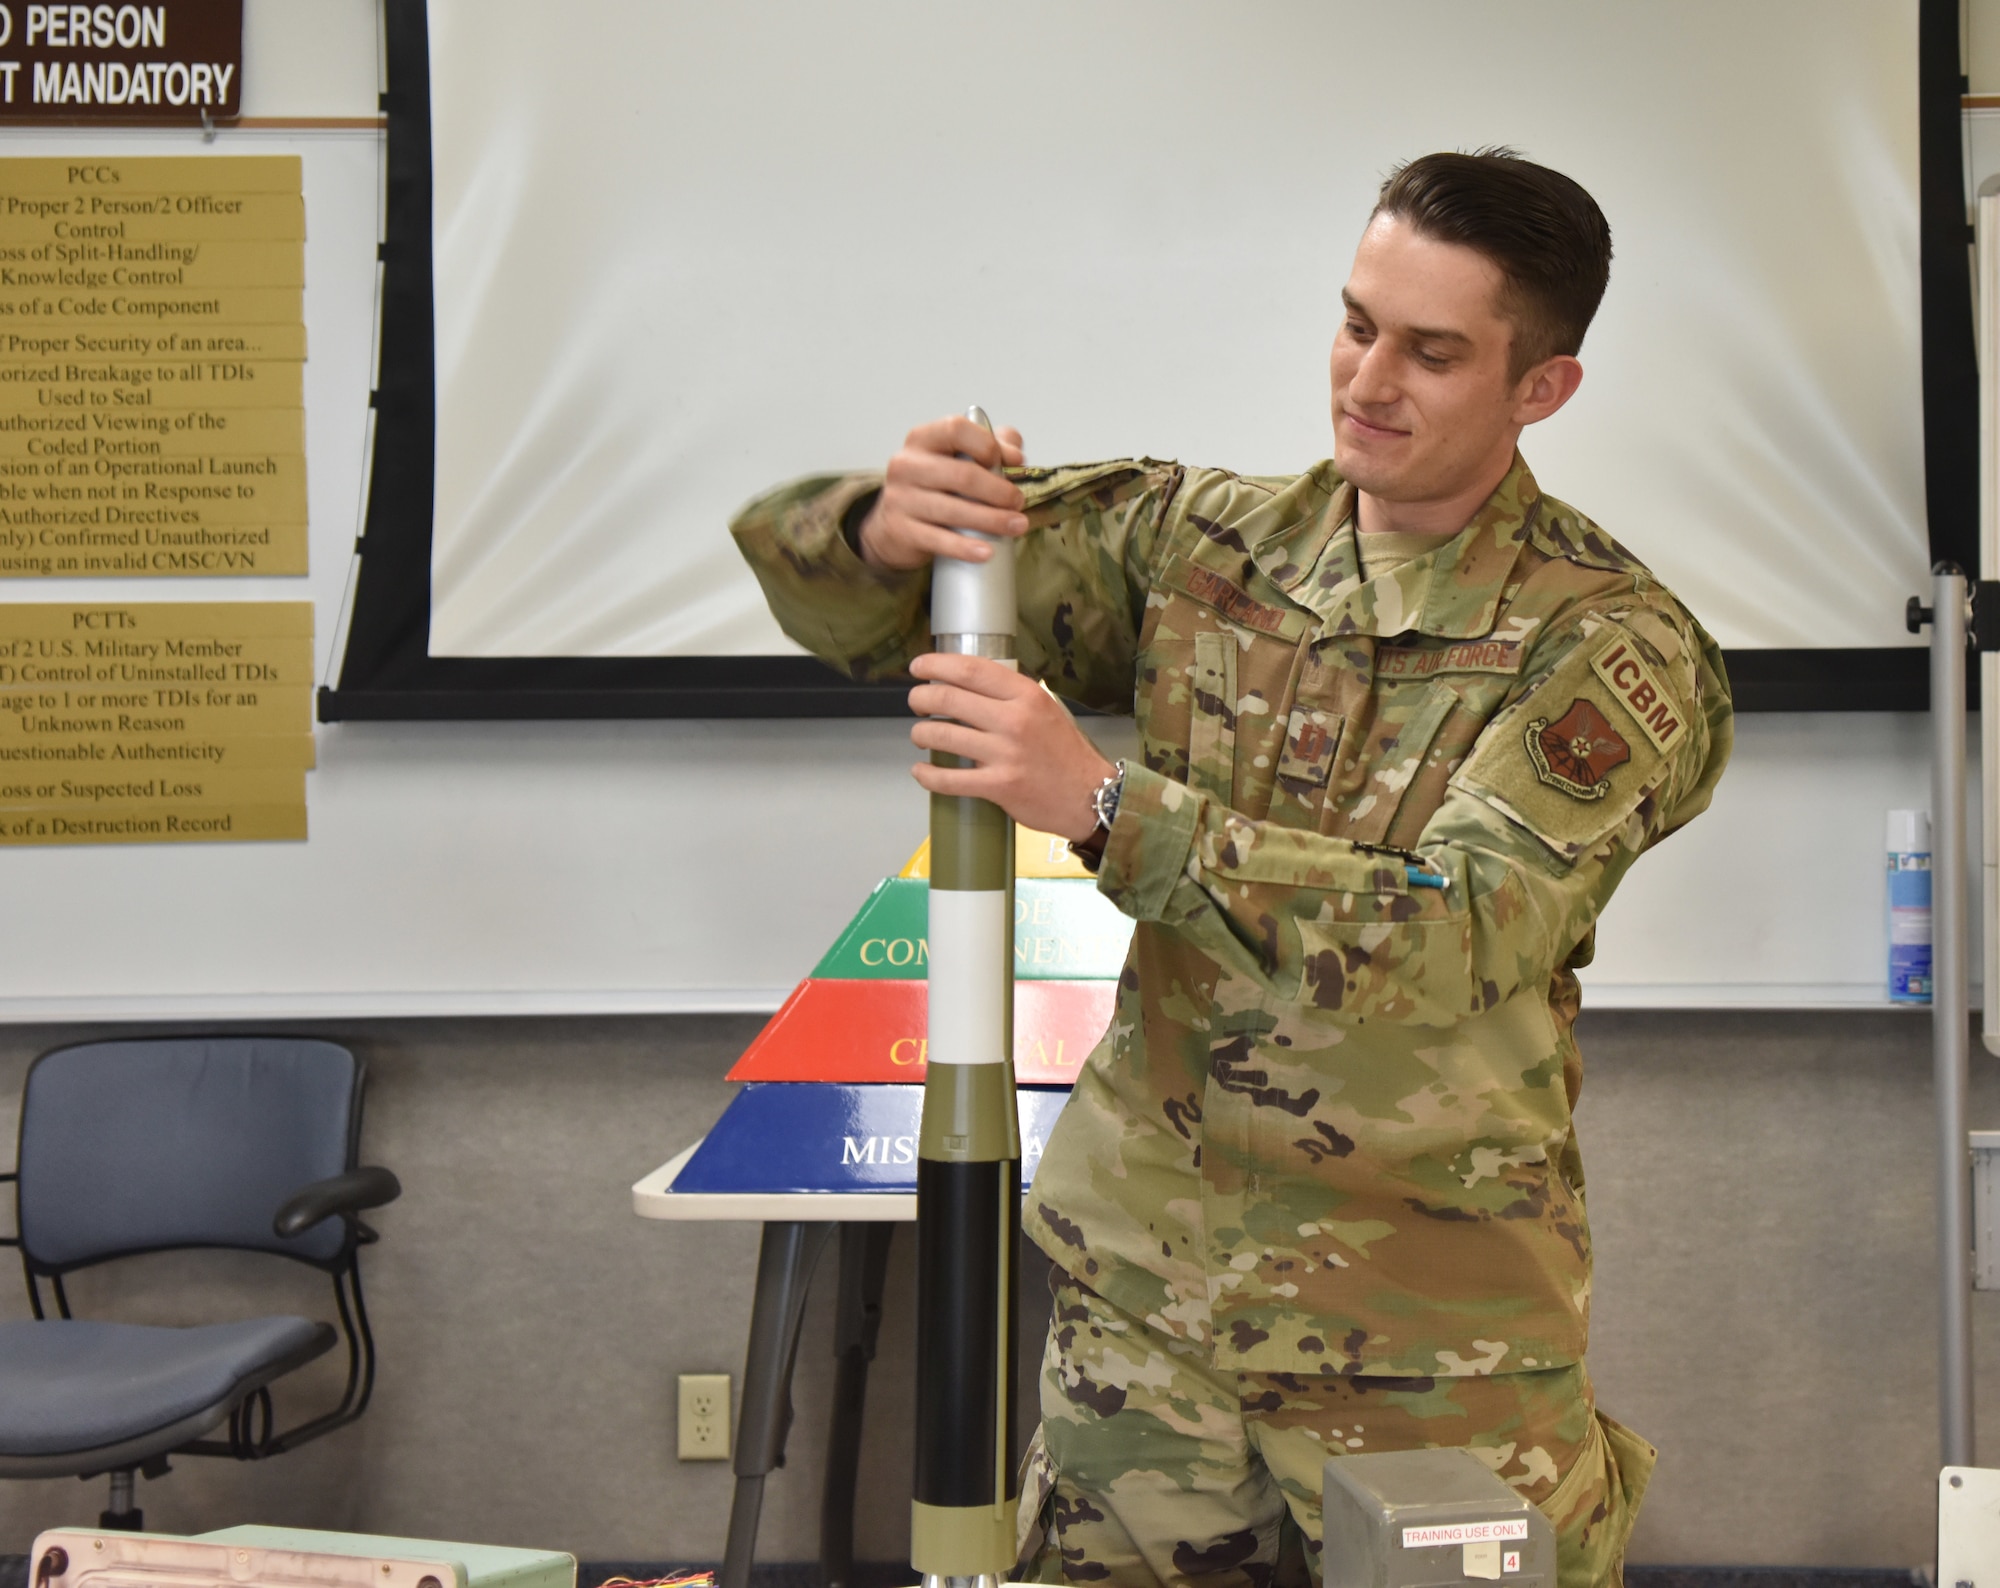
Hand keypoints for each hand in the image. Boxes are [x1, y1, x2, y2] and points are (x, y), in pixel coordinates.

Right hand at [858, 414, 1028, 571]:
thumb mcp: (958, 458)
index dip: (987, 444)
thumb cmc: (935, 487)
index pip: (956, 429)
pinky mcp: (901, 531)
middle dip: (999, 491)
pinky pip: (939, 540)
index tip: (1011, 462)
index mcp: (923, 439)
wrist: (893, 526)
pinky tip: (986, 552)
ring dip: (992, 520)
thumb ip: (992, 445)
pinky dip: (965, 548)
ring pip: (953, 510)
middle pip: (962, 475)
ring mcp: (900, 498)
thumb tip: (1016, 456)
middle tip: (1018, 502)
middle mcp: (907, 464)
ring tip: (1017, 526)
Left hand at [908, 652, 1113, 841]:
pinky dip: (926, 775)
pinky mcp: (998, 787)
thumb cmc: (1065, 752)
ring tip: (920, 736)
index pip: (970, 669)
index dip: (935, 665)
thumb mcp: (1046, 708)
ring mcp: (1005, 754)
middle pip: (947, 698)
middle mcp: (1014, 720)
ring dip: (920, 734)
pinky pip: (948, 779)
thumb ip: (1011, 696)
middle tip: (916, 703)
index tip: (919, 667)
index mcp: (1026, 695)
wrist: (1090, 796)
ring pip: (941, 735)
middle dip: (920, 698)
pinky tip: (921, 771)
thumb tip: (969, 684)